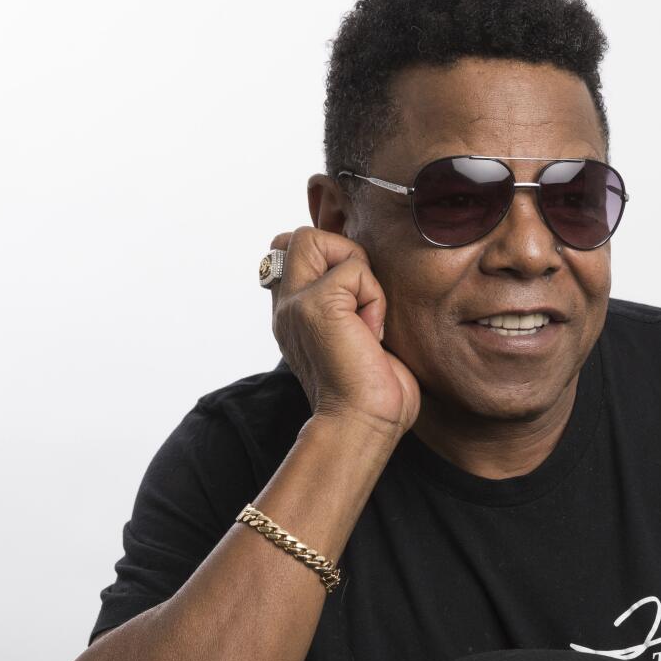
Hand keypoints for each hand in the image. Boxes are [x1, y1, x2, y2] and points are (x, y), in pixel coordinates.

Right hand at [266, 226, 421, 436]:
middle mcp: (285, 306)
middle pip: (298, 236)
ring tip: (366, 319)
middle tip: (360, 299)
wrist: (362, 425)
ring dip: (358, 273)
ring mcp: (295, 303)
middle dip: (341, 253)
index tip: (356, 297)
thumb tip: (364, 273)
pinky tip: (372, 333)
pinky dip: (374, 298)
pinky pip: (354, 269)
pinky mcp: (316, 304)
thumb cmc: (370, 391)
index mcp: (291, 314)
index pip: (289, 250)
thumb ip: (349, 303)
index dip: (328, 255)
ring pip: (316, 238)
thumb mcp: (356, 336)